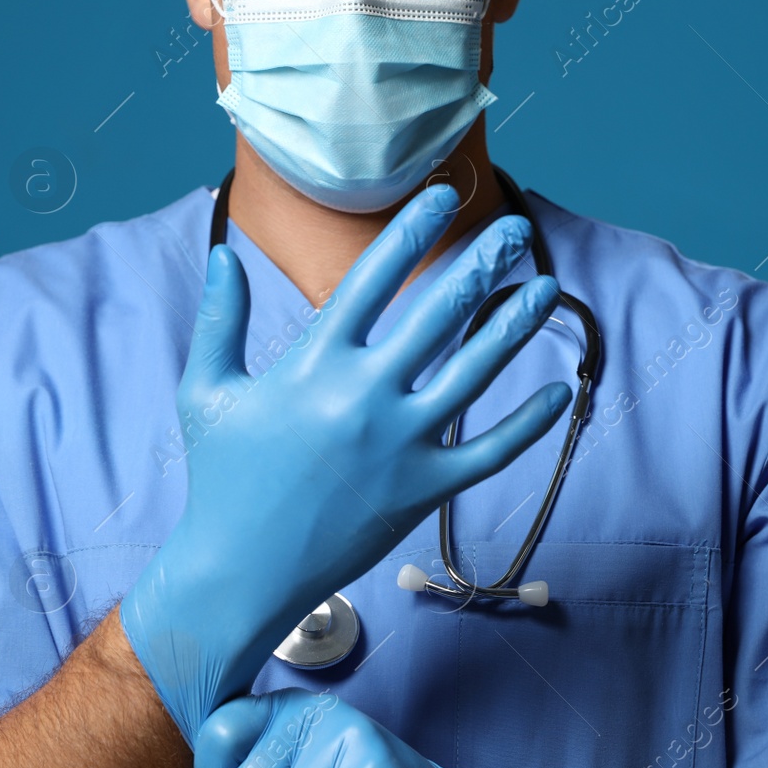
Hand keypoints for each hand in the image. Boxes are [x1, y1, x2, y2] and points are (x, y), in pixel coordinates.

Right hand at [120, 183, 571, 741]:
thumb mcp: (207, 391)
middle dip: (483, 264)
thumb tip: (222, 253)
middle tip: (517, 231)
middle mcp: (364, 395)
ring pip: (476, 372)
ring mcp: (401, 444)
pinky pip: (492, 451)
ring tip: (546, 288)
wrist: (241, 571)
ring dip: (516, 325)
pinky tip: (559, 391)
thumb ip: (219, 319)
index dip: (415, 230)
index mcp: (314, 363)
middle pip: (439, 313)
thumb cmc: (222, 479)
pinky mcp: (426, 492)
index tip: (447, 196)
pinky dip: (530, 422)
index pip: (374, 277)